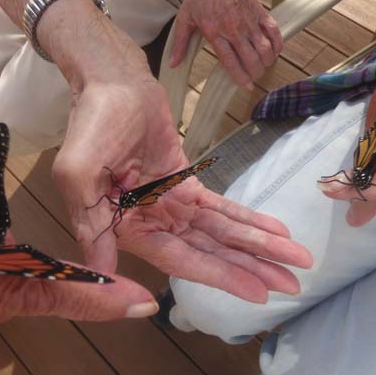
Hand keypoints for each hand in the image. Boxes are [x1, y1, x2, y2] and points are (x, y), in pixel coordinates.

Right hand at [53, 79, 311, 302]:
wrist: (114, 81)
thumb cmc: (92, 124)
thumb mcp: (78, 172)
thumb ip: (90, 223)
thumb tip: (101, 273)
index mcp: (124, 227)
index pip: (178, 260)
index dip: (218, 277)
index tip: (258, 293)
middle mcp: (149, 223)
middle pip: (206, 252)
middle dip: (250, 267)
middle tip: (294, 283)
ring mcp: (169, 204)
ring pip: (218, 232)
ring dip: (257, 245)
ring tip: (297, 259)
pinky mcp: (184, 184)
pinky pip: (219, 206)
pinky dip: (246, 217)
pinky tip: (275, 230)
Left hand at [170, 0, 282, 88]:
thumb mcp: (185, 18)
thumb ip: (180, 43)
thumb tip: (173, 64)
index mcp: (216, 33)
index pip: (231, 61)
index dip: (240, 76)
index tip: (246, 86)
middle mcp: (235, 30)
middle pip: (251, 59)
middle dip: (255, 73)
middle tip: (254, 78)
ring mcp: (249, 21)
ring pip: (264, 48)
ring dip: (267, 61)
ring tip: (263, 67)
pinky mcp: (260, 13)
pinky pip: (273, 31)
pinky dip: (277, 44)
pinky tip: (274, 52)